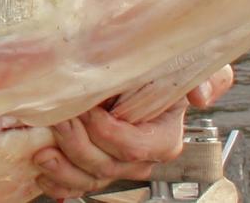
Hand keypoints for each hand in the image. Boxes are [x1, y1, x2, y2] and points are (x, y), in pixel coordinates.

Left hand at [32, 65, 235, 199]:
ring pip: (89, 180)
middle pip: (107, 166)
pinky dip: (56, 182)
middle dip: (77, 145)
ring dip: (63, 169)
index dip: (107, 132)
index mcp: (163, 137)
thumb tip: (202, 97)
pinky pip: (75, 186)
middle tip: (58, 118)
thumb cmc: (157, 67)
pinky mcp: (92, 166)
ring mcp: (115, 165)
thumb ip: (207, 76)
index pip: (134, 147)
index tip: (88, 108)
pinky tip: (42, 171)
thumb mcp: (184, 64)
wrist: (129, 69)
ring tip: (43, 150)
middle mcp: (140, 157)